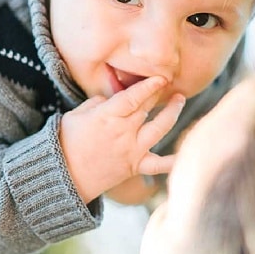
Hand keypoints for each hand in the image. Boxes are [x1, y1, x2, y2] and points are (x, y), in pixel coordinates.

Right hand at [59, 76, 185, 203]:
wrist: (64, 176)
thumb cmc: (66, 142)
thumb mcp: (76, 115)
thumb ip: (98, 103)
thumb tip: (114, 98)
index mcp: (107, 116)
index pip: (133, 97)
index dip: (149, 86)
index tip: (160, 77)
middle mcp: (124, 132)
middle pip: (147, 108)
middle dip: (158, 94)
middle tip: (167, 83)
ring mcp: (132, 150)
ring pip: (160, 128)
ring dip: (172, 113)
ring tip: (179, 100)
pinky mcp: (136, 166)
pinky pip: (159, 164)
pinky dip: (174, 160)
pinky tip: (190, 153)